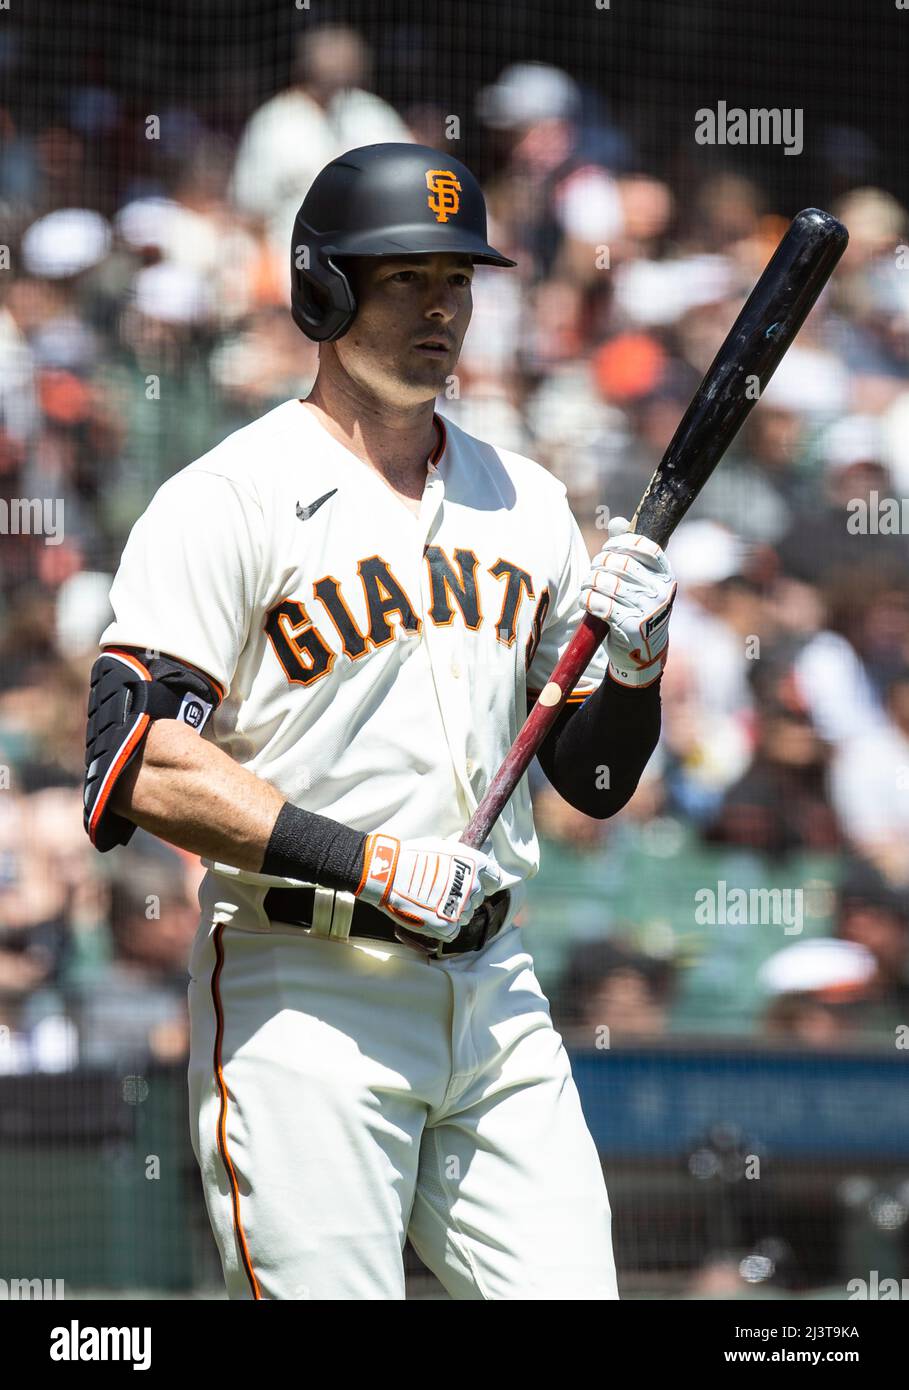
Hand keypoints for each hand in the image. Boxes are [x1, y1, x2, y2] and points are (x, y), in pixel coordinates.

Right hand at [356, 832, 500, 942]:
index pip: (494, 879)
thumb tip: (467, 867)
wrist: (388, 874)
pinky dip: (442, 926)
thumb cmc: (410, 857)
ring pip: (465, 916)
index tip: (477, 885)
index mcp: (474, 864)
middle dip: (463, 897)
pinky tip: (428, 915)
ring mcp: (461, 907)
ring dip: (453, 912)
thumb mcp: (443, 847)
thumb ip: (461, 860)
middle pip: (477, 899)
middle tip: (441, 892)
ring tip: (431, 903)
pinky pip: (453, 931)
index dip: (485, 882)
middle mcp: (473, 886)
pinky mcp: (447, 925)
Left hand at [580, 516, 676, 686]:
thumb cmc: (640, 611)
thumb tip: (617, 522)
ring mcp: (647, 610)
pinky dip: (587, 600)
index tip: (607, 549)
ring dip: (590, 582)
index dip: (620, 543)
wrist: (644, 655)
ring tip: (587, 586)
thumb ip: (628, 552)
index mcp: (665, 576)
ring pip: (607, 583)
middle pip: (620, 563)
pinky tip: (586, 601)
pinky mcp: (631, 627)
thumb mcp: (642, 582)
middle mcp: (660, 591)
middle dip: (599, 564)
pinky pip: (600, 604)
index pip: (644, 546)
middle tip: (592, 572)